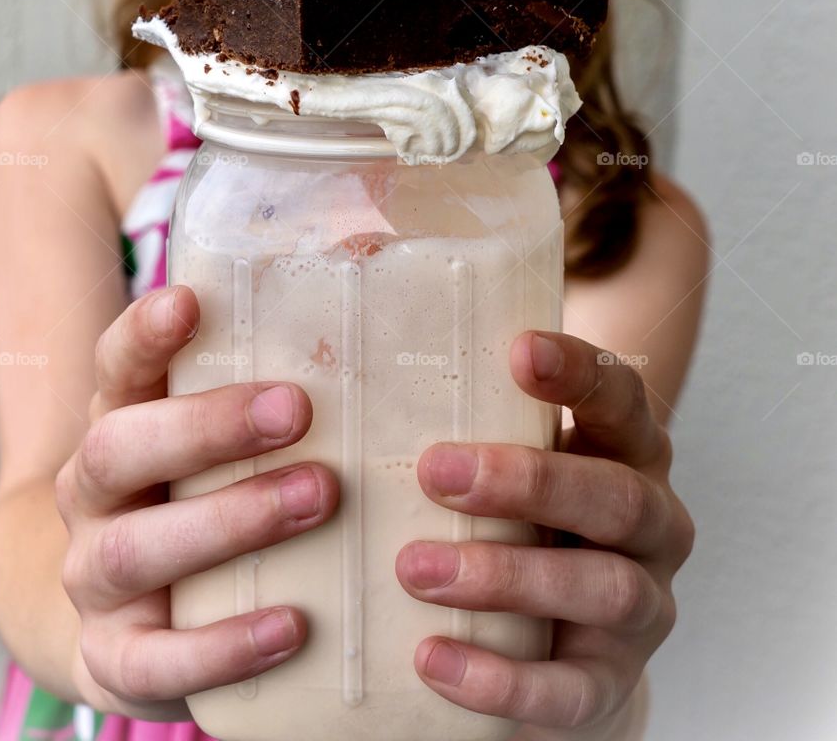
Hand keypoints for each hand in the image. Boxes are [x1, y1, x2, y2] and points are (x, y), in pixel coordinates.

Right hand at [55, 285, 338, 720]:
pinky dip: (223, 645)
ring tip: (319, 496)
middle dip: (205, 426)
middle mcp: (92, 495)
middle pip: (117, 448)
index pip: (115, 366)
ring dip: (229, 520)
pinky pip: (156, 658)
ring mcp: (93, 578)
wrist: (127, 622)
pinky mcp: (115, 658)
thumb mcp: (219, 440)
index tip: (189, 300)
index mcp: (119, 423)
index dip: (144, 333)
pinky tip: (292, 623)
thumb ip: (273, 376)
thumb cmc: (201, 498)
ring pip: (135, 548)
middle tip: (297, 409)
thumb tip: (367, 264)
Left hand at [395, 331, 694, 739]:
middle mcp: (654, 524)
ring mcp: (643, 608)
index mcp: (630, 451)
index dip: (580, 372)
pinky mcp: (612, 684)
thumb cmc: (519, 514)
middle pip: (617, 497)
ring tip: (414, 568)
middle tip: (435, 472)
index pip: (623, 398)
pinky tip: (431, 656)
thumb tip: (366, 326)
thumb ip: (471, 403)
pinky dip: (501, 679)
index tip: (520, 349)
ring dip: (506, 576)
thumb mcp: (512, 452)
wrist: (556, 637)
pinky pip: (571, 692)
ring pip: (603, 588)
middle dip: (528, 482)